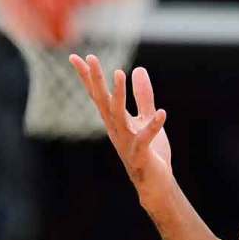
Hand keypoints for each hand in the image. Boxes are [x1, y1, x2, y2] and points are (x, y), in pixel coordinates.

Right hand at [69, 55, 172, 194]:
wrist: (155, 183)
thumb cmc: (150, 152)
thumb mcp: (147, 118)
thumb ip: (143, 96)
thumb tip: (138, 69)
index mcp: (116, 121)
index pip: (99, 95)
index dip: (88, 76)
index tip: (76, 56)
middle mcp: (116, 130)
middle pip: (103, 101)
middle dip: (96, 80)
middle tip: (90, 57)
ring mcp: (127, 142)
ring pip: (118, 116)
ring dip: (119, 95)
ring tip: (120, 72)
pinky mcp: (141, 154)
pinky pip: (146, 138)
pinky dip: (154, 126)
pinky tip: (163, 113)